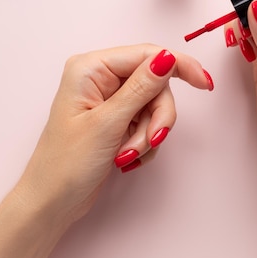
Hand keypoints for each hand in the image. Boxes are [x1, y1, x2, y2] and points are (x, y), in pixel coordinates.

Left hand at [16, 44, 212, 223]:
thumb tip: (167, 58)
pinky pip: (148, 122)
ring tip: (129, 155)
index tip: (204, 84)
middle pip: (155, 84)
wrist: (52, 203)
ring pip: (154, 106)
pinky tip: (128, 158)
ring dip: (148, 134)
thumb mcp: (108, 123)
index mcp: (91, 68)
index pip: (147, 55)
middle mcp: (100, 78)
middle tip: (151, 141)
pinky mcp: (117, 119)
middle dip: (156, 117)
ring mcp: (110, 100)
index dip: (179, 66)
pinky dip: (145, 142)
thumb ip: (141, 88)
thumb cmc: (65, 164)